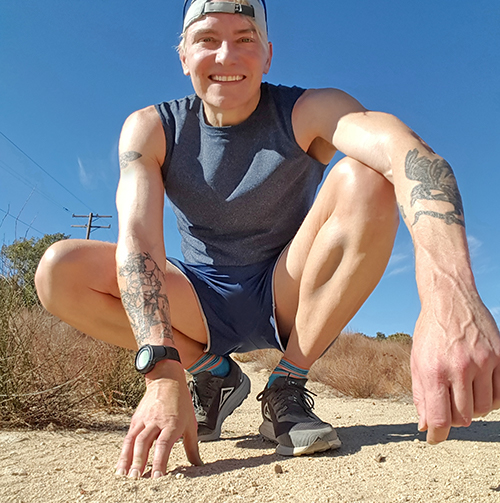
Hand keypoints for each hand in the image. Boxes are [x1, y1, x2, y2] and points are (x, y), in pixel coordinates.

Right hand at [115, 361, 201, 477]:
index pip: (164, 444)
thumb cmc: (181, 402)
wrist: (166, 380)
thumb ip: (192, 446)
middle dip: (140, 461)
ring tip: (125, 476)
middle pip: (145, 442)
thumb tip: (198, 465)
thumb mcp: (191, 423)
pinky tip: (121, 466)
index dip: (160, 461)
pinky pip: (128, 437)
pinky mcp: (136, 420)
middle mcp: (156, 421)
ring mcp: (144, 420)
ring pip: (134, 440)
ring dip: (128, 459)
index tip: (157, 476)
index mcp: (172, 423)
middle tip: (137, 479)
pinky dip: (123, 452)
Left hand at [411, 292, 499, 443]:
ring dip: (472, 409)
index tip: (434, 438)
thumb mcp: (417, 360)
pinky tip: (478, 388)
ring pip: (484, 409)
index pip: (439, 417)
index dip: (436, 434)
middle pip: (464, 417)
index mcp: (433, 370)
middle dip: (453, 418)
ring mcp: (483, 362)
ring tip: (462, 394)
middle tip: (447, 407)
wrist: (450, 299)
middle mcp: (459, 368)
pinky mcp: (499, 357)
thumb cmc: (430, 331)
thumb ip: (421, 394)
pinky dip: (489, 398)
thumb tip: (425, 425)